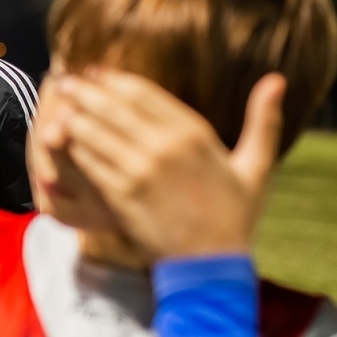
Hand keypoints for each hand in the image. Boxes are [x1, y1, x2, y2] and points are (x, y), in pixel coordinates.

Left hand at [50, 69, 285, 260]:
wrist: (210, 265)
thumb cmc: (235, 217)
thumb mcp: (257, 166)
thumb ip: (264, 121)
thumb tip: (278, 79)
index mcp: (195, 134)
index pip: (143, 93)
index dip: (115, 79)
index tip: (97, 72)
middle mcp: (165, 147)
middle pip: (114, 106)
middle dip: (86, 90)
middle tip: (67, 81)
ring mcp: (140, 171)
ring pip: (96, 131)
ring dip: (75, 114)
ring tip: (59, 104)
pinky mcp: (121, 195)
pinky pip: (90, 162)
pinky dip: (74, 148)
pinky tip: (63, 140)